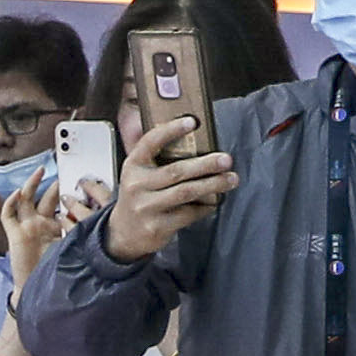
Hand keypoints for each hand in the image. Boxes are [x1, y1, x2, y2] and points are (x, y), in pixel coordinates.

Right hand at [0, 174, 109, 286]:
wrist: (36, 288)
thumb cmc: (54, 273)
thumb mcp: (71, 248)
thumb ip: (78, 234)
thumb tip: (97, 222)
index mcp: (54, 228)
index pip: (59, 205)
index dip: (67, 193)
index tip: (79, 183)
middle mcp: (39, 225)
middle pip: (44, 198)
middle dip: (52, 185)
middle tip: (61, 172)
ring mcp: (26, 227)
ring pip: (25, 199)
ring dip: (31, 184)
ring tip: (40, 171)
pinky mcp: (14, 234)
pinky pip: (8, 214)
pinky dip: (10, 202)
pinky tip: (17, 194)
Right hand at [101, 116, 236, 256]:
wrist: (124, 234)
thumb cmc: (140, 197)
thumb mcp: (140, 174)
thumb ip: (158, 158)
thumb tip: (196, 142)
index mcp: (133, 166)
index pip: (150, 142)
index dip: (171, 130)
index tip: (192, 121)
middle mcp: (137, 185)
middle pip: (176, 171)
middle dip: (206, 164)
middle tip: (226, 159)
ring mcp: (145, 207)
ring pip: (186, 192)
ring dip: (212, 184)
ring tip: (231, 179)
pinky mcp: (156, 227)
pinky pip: (188, 214)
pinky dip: (205, 207)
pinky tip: (214, 201)